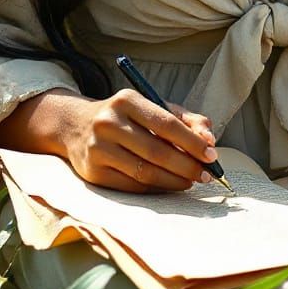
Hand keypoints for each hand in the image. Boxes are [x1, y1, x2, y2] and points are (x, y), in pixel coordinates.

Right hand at [67, 90, 218, 193]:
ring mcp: (98, 149)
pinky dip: (156, 188)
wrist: (76, 126)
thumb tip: (209, 140)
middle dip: (187, 165)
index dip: (192, 142)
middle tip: (206, 174)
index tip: (211, 155)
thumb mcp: (152, 106)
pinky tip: (169, 185)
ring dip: (174, 180)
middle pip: (156, 151)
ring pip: (145, 172)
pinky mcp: (93, 173)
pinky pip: (132, 186)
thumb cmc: (125, 116)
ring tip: (191, 181)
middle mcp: (109, 122)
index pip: (166, 123)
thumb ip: (185, 119)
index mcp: (126, 100)